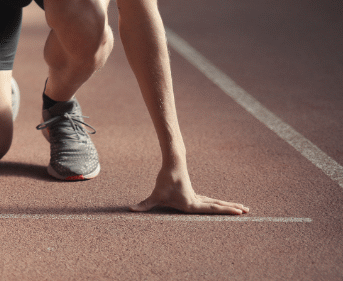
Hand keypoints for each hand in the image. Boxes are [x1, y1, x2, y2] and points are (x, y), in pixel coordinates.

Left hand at [129, 168, 246, 214]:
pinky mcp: (194, 194)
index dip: (226, 210)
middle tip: (247, 210)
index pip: (212, 209)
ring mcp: (197, 196)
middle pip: (218, 205)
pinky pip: (210, 201)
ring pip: (216, 202)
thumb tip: (130, 210)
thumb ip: (144, 204)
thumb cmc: (164, 181)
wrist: (171, 165)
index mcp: (192, 204)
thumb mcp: (155, 196)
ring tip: (242, 208)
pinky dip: (219, 204)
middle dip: (232, 209)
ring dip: (228, 205)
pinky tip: (223, 206)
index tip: (239, 212)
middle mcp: (197, 200)